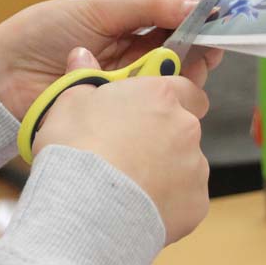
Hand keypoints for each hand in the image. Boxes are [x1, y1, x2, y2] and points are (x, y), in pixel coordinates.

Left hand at [0, 0, 221, 119]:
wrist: (1, 76)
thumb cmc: (41, 33)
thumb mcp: (95, 10)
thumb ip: (146, 6)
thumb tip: (193, 3)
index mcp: (127, 20)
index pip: (173, 17)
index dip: (197, 17)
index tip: (218, 17)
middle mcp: (132, 51)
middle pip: (181, 50)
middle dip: (200, 47)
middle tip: (212, 45)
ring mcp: (127, 81)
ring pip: (172, 79)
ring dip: (186, 73)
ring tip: (193, 66)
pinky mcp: (120, 109)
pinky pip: (152, 104)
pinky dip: (164, 97)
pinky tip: (169, 90)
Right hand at [32, 48, 210, 243]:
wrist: (85, 209)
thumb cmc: (76, 150)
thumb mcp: (69, 102)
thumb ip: (83, 77)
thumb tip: (81, 55)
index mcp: (160, 95)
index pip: (183, 87)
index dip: (164, 99)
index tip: (145, 110)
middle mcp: (185, 127)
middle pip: (182, 128)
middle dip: (162, 137)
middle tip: (126, 152)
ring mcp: (195, 167)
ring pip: (184, 165)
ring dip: (164, 171)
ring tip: (126, 186)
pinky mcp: (196, 204)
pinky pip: (185, 199)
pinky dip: (167, 203)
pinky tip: (137, 208)